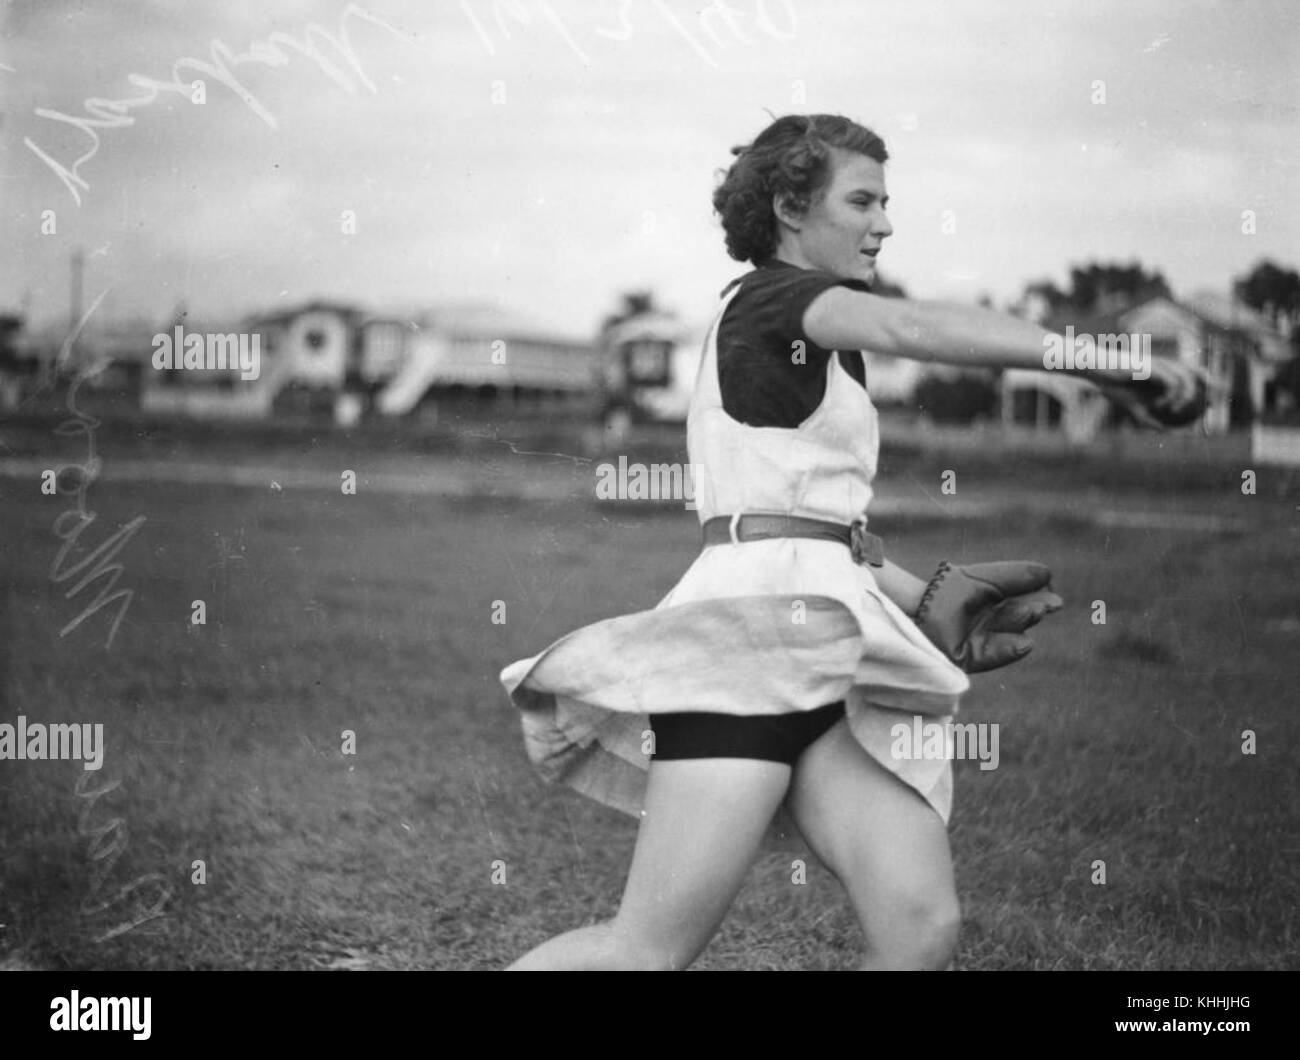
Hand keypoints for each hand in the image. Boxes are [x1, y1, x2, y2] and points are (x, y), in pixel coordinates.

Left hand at [912, 561, 1063, 672]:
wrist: (915, 605)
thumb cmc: (948, 590)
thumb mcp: (982, 578)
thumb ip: (1013, 575)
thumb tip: (1046, 574)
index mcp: (998, 604)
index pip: (1025, 602)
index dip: (1039, 598)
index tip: (1050, 590)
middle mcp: (992, 624)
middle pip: (1019, 618)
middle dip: (1035, 609)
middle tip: (1051, 603)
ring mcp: (982, 641)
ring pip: (1010, 634)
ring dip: (1022, 622)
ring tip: (1033, 610)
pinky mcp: (970, 659)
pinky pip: (993, 656)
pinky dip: (1009, 650)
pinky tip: (1025, 643)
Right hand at [1098, 358, 1209, 428]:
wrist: (1098, 371)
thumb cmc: (1114, 386)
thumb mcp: (1134, 407)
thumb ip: (1150, 418)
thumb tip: (1165, 432)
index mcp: (1165, 370)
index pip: (1195, 373)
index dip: (1207, 385)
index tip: (1211, 403)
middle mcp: (1167, 365)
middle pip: (1198, 373)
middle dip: (1211, 388)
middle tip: (1211, 406)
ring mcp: (1161, 365)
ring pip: (1186, 380)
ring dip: (1185, 400)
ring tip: (1174, 412)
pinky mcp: (1154, 367)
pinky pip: (1172, 384)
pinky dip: (1169, 398)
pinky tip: (1159, 406)